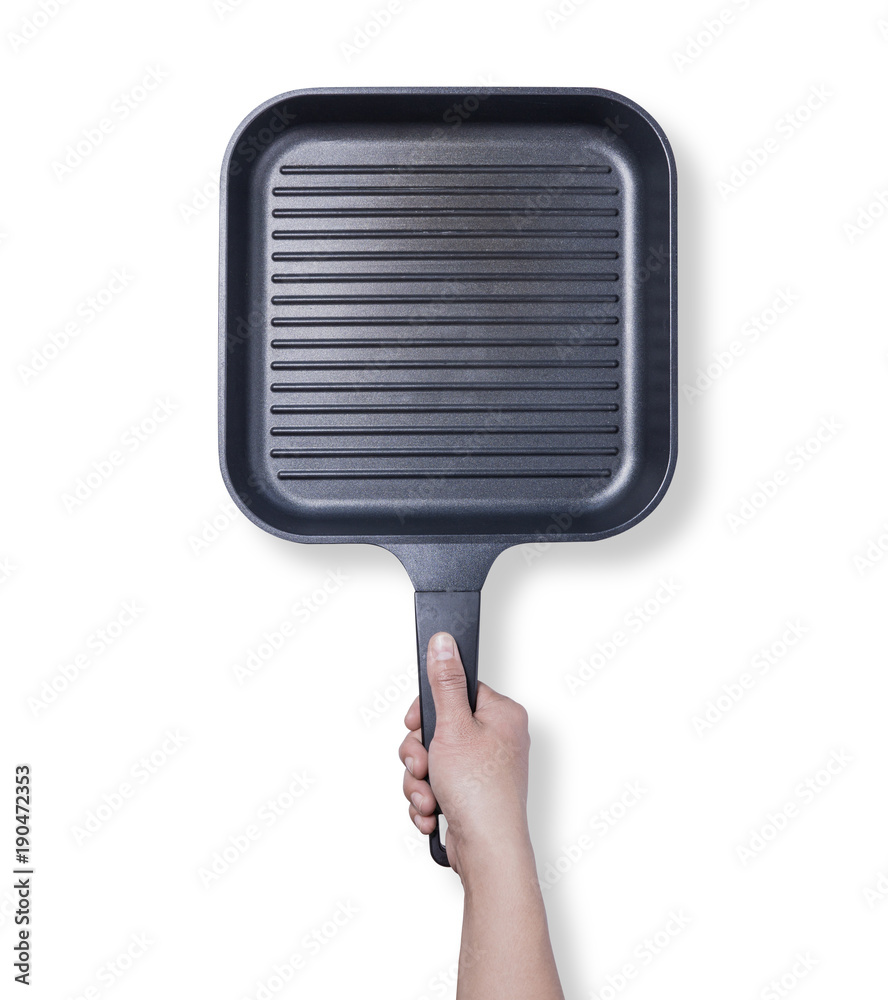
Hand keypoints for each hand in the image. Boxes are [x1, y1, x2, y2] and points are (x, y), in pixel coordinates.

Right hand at [399, 631, 532, 876]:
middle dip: (420, 753)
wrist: (487, 852)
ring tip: (429, 796)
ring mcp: (483, 769)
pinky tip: (433, 812)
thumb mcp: (453, 727)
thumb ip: (444, 683)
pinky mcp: (470, 795)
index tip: (415, 723)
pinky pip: (436, 786)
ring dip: (420, 780)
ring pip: (432, 760)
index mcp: (502, 715)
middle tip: (423, 765)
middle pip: (438, 728)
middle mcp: (496, 740)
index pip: (456, 691)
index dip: (429, 709)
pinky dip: (428, 800)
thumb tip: (444, 642)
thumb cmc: (481, 793)